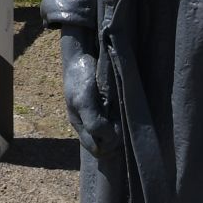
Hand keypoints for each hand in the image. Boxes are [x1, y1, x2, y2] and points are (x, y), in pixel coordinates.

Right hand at [60, 29, 119, 155]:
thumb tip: (110, 140)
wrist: (82, 52)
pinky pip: (116, 116)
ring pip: (113, 131)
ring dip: (119, 125)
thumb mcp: (83, 102)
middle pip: (107, 143)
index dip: (108, 145)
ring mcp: (99, 112)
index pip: (97, 149)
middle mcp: (90, 121)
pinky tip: (122, 105)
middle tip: (119, 121)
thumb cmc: (80, 78)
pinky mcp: (107, 101)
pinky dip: (121, 114)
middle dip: (115, 136)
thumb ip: (94, 123)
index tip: (115, 131)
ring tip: (120, 111)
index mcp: (81, 125)